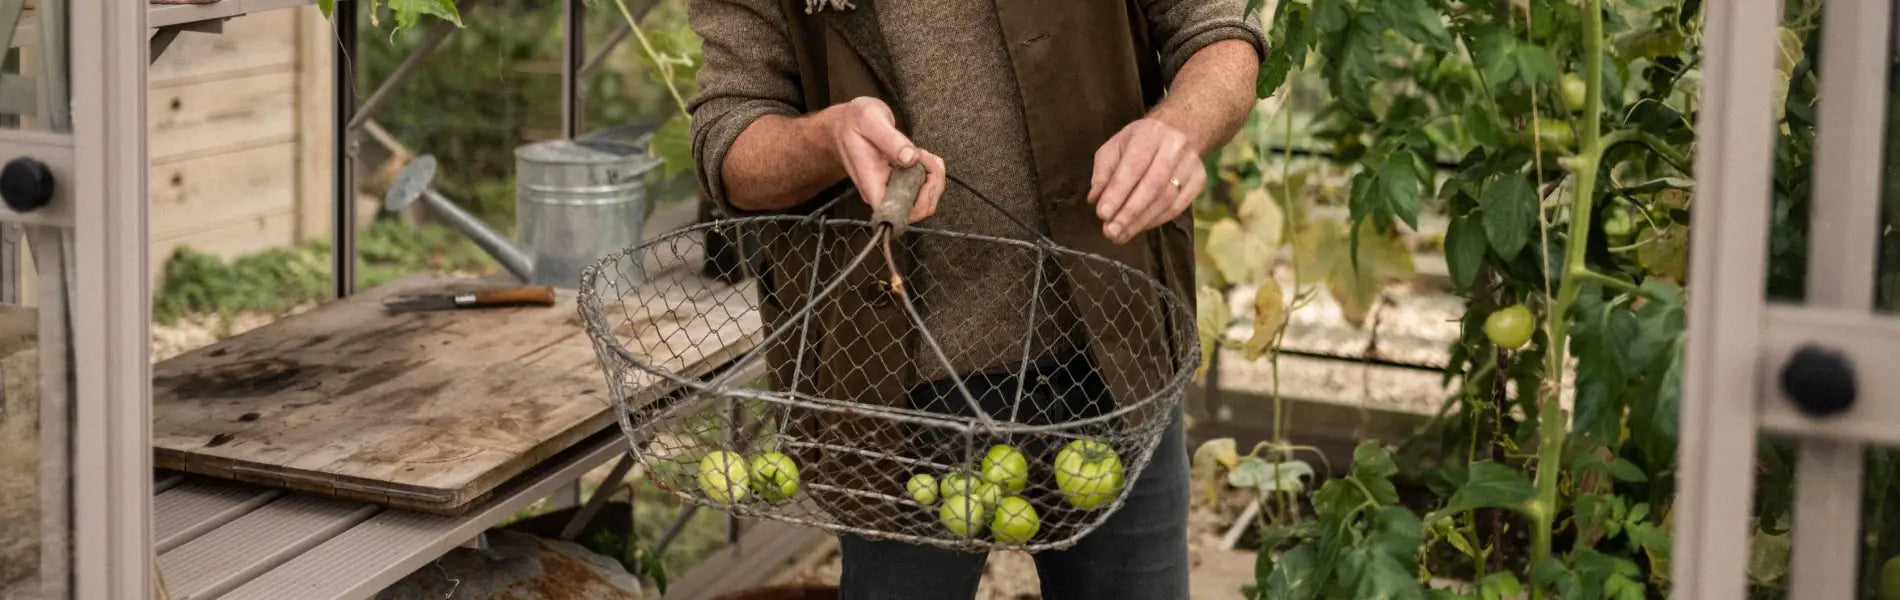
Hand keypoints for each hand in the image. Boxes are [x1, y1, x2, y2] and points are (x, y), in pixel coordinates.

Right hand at [824, 97, 945, 221]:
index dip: (918, 202)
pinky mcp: (898, 182)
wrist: (843, 123)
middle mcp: (881, 192)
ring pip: (923, 199)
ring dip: (933, 177)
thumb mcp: (871, 121)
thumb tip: (910, 158)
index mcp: (872, 184)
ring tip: (923, 154)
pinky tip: (922, 156)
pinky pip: (921, 187)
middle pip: (917, 209)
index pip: (896, 214)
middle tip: (926, 158)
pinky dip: (930, 173)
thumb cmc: (854, 122)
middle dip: (933, 185)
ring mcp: (890, 188)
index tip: (923, 173)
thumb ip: (891, 140)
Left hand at [1088, 118, 1205, 243]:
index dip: (1118, 193)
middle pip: (1152, 186)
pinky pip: (1177, 207)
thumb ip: (1103, 172)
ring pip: (1166, 200)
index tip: (1102, 214)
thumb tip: (1095, 199)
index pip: (1133, 166)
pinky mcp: (1199, 180)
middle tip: (1110, 232)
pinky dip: (1156, 221)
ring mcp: (1191, 164)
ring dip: (1141, 222)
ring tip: (1120, 235)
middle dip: (1129, 213)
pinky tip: (1139, 228)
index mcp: (1150, 133)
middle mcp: (1175, 146)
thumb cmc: (1139, 142)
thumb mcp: (1115, 147)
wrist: (1178, 130)